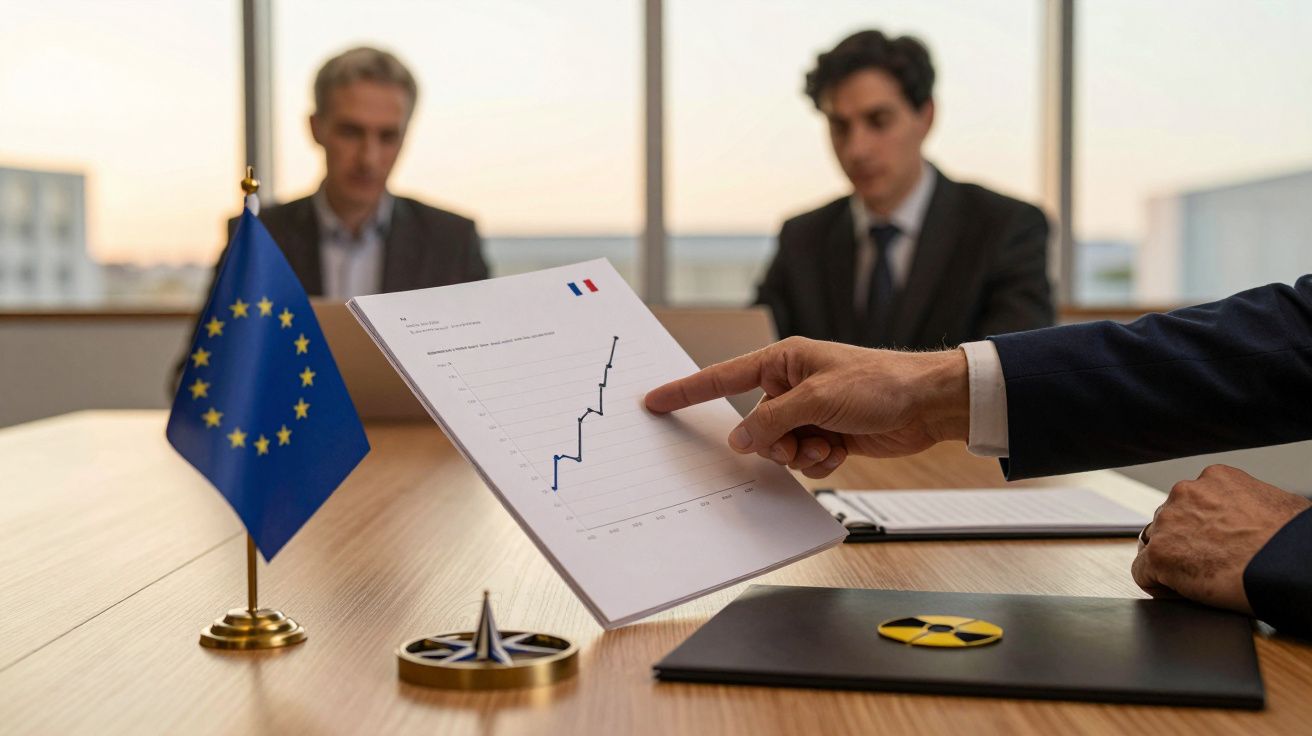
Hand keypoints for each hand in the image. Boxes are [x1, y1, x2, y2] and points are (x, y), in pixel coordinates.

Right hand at [644, 336, 969, 477]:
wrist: (929, 405)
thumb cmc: (881, 383)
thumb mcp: (819, 400)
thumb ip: (772, 421)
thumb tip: (740, 440)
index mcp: (783, 361)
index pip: (723, 378)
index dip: (687, 391)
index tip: (655, 399)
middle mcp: (792, 385)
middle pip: (754, 425)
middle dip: (774, 441)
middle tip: (801, 439)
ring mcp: (809, 411)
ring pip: (778, 448)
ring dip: (802, 454)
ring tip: (830, 443)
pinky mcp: (827, 434)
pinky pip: (804, 459)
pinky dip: (820, 461)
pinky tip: (842, 450)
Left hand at [1131, 464, 1311, 613]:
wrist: (1291, 565)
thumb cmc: (1294, 540)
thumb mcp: (1274, 504)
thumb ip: (1247, 504)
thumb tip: (1251, 518)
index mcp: (1216, 478)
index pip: (1192, 502)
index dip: (1199, 528)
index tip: (1212, 545)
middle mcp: (1186, 493)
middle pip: (1170, 521)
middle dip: (1183, 542)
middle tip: (1206, 564)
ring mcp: (1169, 522)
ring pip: (1155, 544)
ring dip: (1170, 561)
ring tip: (1197, 580)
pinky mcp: (1160, 554)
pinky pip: (1143, 573)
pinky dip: (1157, 585)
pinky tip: (1178, 593)